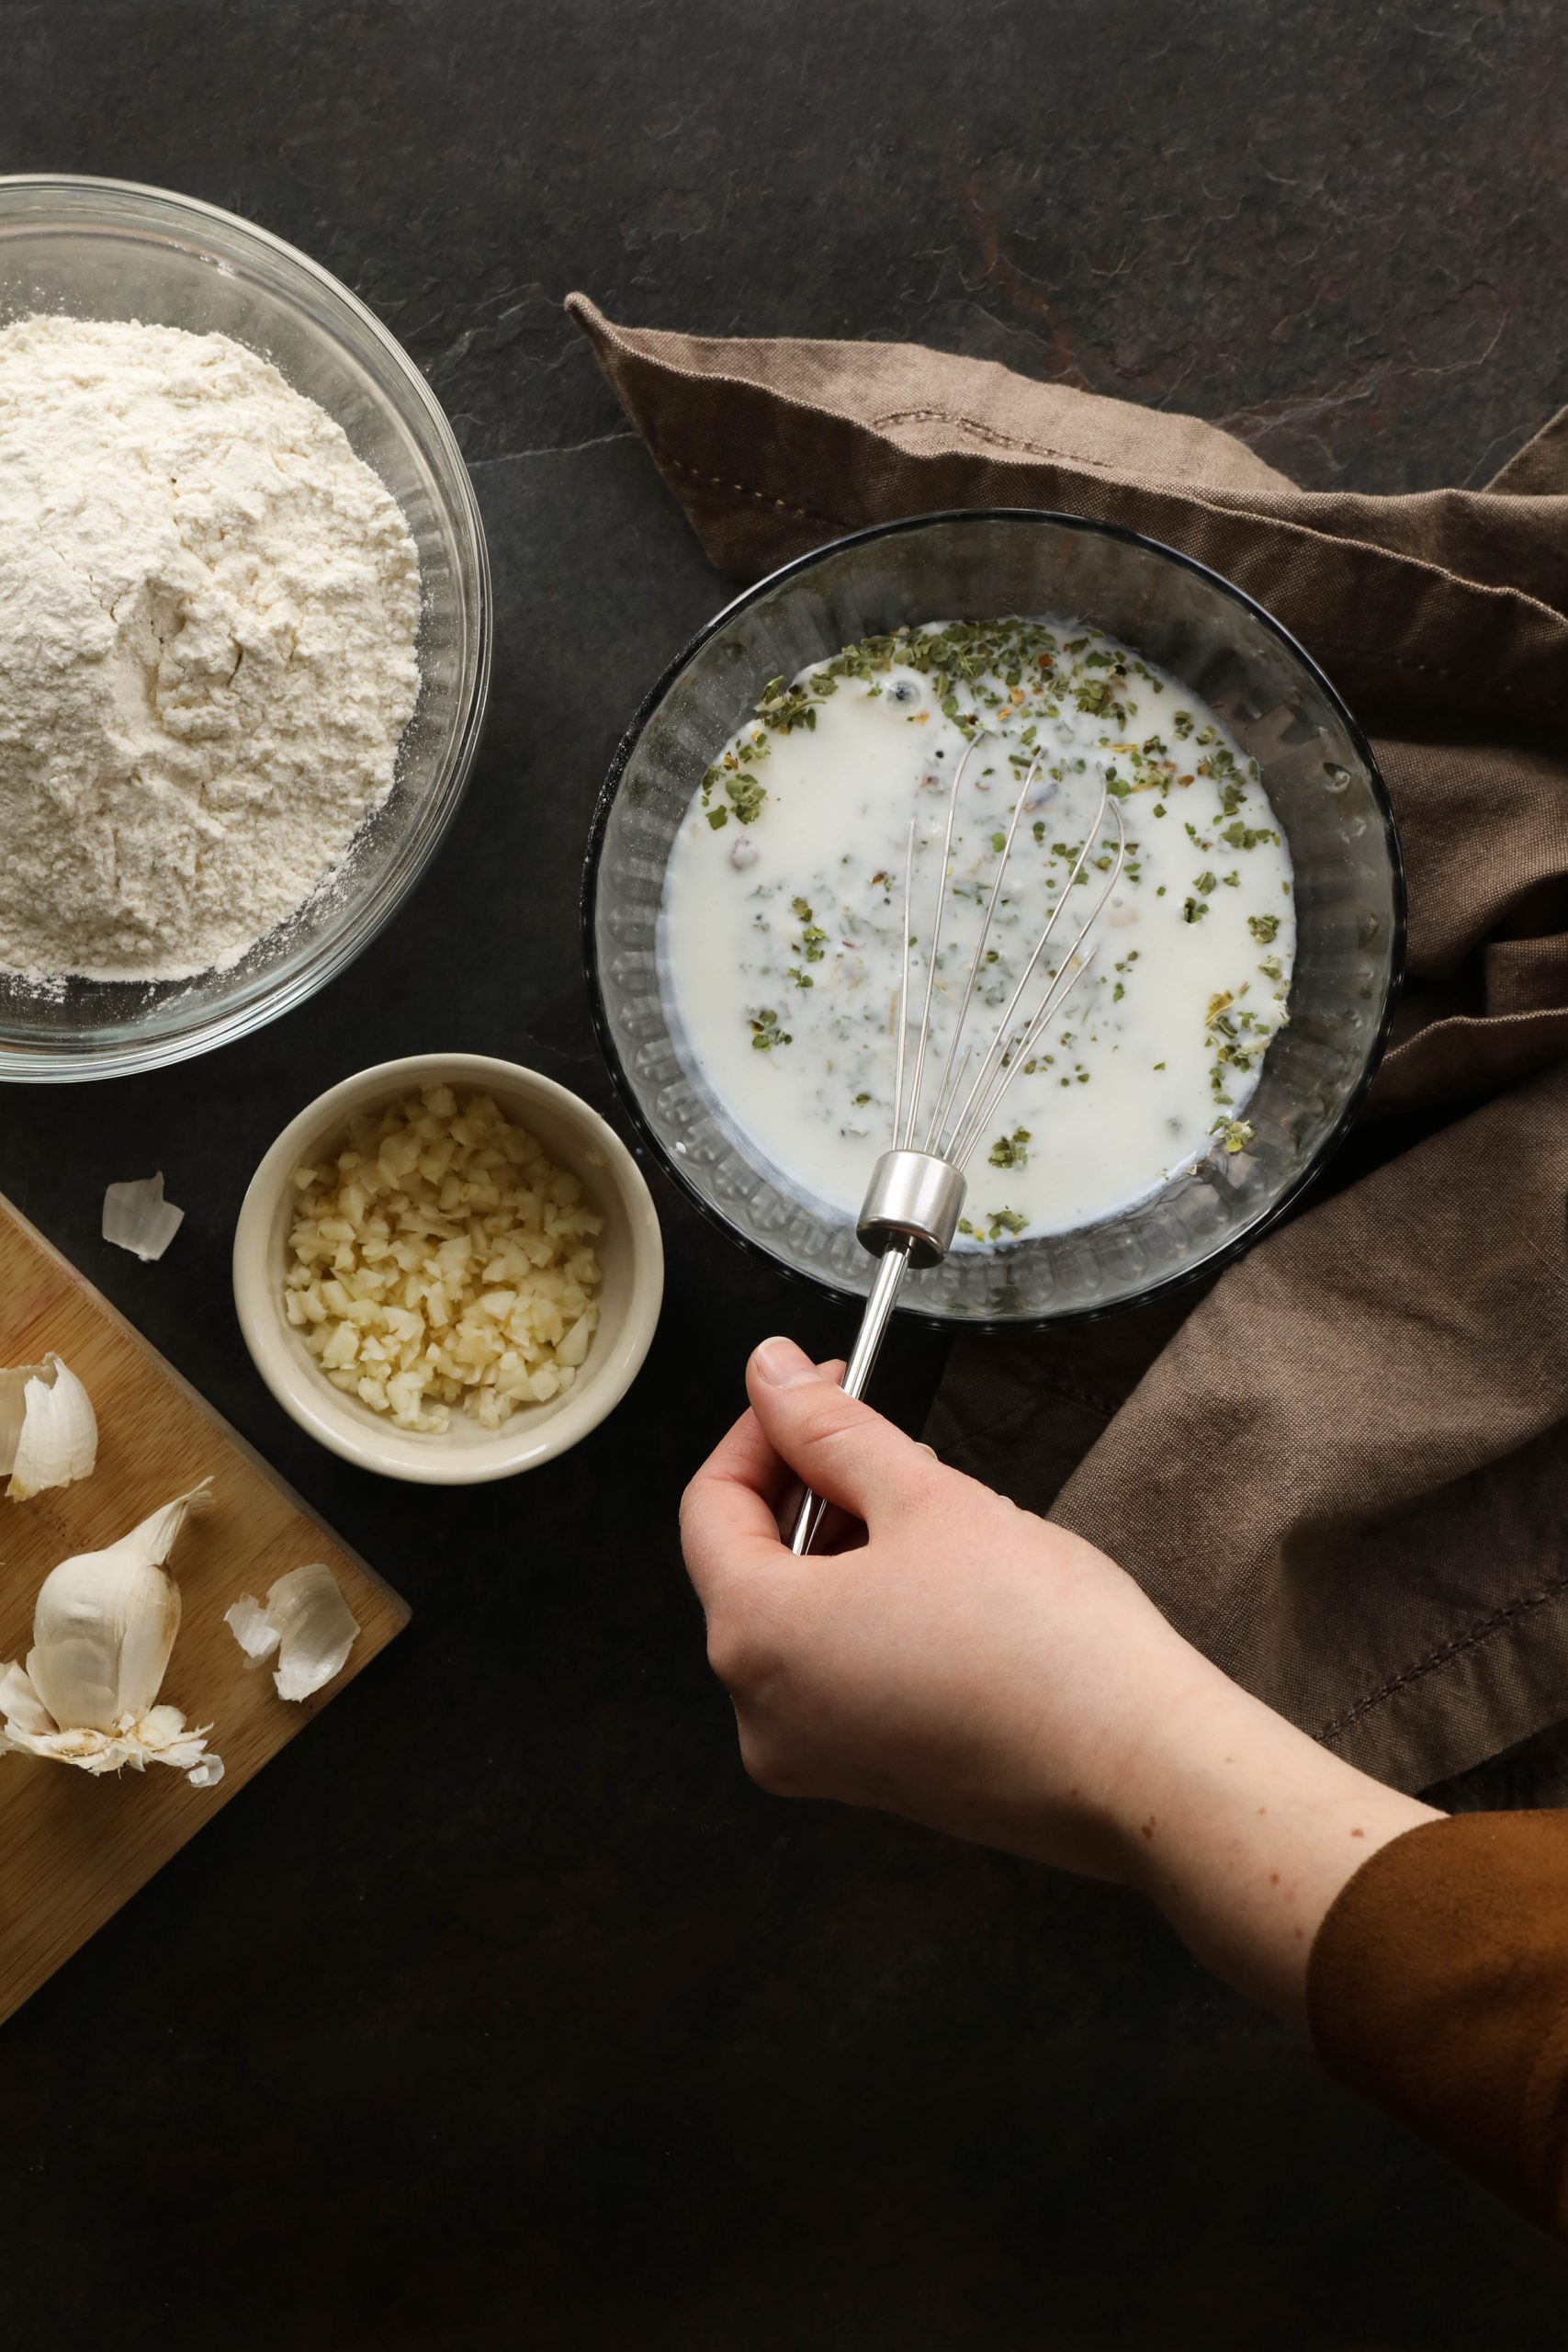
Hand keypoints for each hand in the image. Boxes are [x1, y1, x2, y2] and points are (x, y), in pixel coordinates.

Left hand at [680, 1335, 1439, 2017]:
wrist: (1141, 1769)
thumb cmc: (1043, 1643)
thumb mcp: (925, 1496)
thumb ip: (830, 1428)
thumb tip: (771, 1375)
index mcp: (754, 1639)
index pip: (710, 1505)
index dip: (762, 1429)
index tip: (816, 1385)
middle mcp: (763, 1714)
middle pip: (748, 1564)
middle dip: (811, 1486)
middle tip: (886, 1437)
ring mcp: (816, 1757)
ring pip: (799, 1617)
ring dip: (847, 1545)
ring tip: (933, 1506)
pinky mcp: (872, 1778)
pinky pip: (839, 1671)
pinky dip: (872, 1610)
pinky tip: (947, 1581)